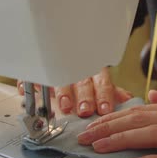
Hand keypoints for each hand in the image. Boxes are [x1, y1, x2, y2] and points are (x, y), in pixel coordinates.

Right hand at [18, 67, 133, 116]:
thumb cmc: (84, 73)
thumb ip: (112, 92)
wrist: (63, 47)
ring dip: (63, 93)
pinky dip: (30, 84)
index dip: (104, 96)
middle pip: (82, 82)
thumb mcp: (101, 82)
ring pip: (60, 78)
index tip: (104, 109)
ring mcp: (56, 69)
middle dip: (84, 97)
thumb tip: (129, 100)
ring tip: (64, 106)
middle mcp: (76, 69)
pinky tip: (27, 93)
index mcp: (94, 72)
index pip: (102, 83)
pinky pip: (33, 76)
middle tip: (85, 110)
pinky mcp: (38, 70)